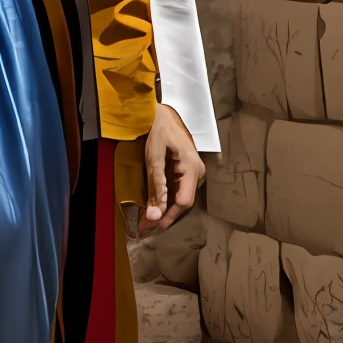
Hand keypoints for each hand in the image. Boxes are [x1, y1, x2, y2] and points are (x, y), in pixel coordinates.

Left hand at [138, 104, 202, 233]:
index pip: (183, 202)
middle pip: (183, 203)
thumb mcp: (154, 157)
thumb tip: (154, 213)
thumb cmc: (158, 130)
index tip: (149, 228)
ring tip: (146, 222)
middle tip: (144, 229)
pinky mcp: (186, 172)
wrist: (161, 114)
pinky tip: (154, 207)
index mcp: (192, 168)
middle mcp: (197, 173)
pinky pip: (178, 191)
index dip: (167, 217)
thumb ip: (156, 185)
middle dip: (164, 217)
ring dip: (164, 211)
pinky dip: (166, 201)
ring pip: (180, 199)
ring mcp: (193, 173)